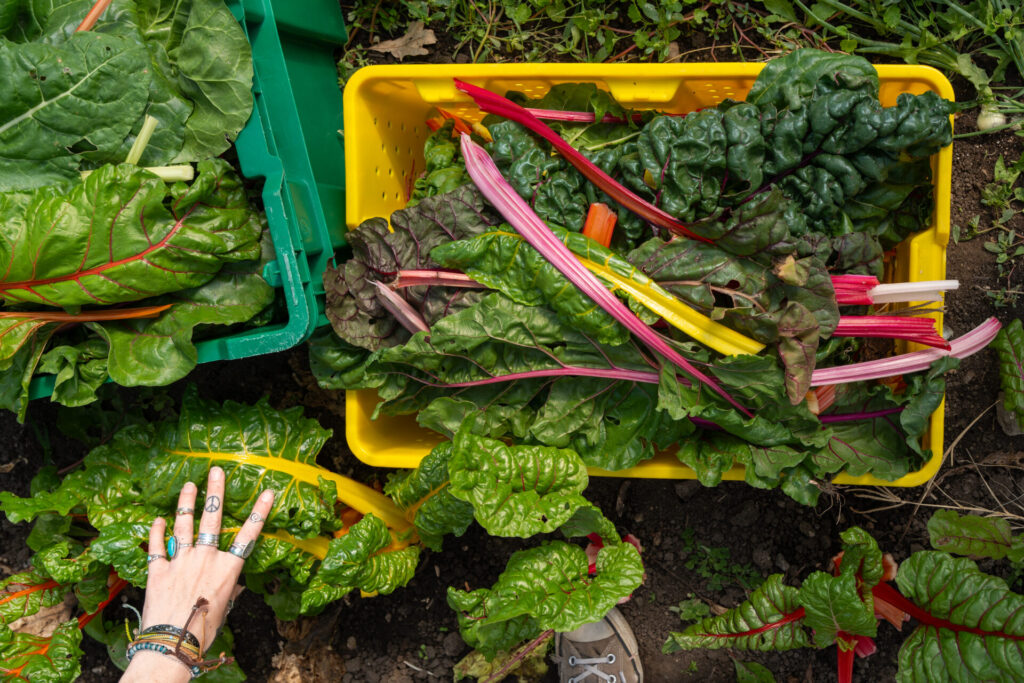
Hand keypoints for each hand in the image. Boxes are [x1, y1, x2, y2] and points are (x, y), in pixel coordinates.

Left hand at [121, 467, 273, 681]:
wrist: (171, 642)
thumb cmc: (203, 631)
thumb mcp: (225, 609)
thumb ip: (230, 591)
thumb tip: (235, 586)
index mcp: (227, 569)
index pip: (248, 535)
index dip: (259, 512)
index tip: (268, 492)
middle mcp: (205, 558)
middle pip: (212, 519)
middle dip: (215, 492)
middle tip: (216, 470)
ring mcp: (180, 561)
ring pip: (184, 525)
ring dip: (186, 503)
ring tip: (189, 485)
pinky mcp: (158, 570)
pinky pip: (157, 546)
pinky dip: (157, 532)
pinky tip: (159, 520)